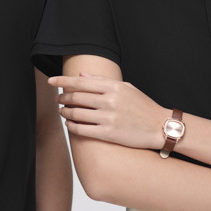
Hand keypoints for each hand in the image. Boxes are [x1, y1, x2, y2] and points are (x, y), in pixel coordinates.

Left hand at [48, 73, 166, 149]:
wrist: (159, 126)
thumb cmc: (143, 106)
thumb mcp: (126, 87)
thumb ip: (102, 81)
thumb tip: (81, 76)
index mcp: (113, 87)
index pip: (81, 82)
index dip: (62, 81)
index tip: (51, 80)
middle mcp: (109, 101)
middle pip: (76, 97)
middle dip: (63, 97)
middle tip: (58, 98)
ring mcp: (108, 118)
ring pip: (76, 113)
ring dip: (65, 111)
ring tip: (63, 111)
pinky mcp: (108, 134)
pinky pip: (82, 130)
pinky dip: (72, 126)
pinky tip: (69, 123)